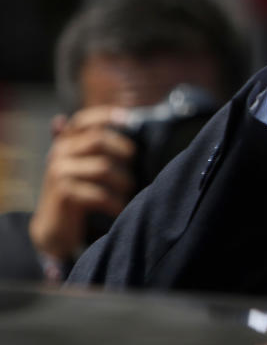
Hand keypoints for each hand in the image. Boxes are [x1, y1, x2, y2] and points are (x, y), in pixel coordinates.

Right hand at [29, 106, 135, 259]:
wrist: (54, 228)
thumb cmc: (79, 193)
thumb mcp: (85, 167)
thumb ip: (97, 146)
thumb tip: (124, 118)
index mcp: (66, 143)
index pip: (83, 120)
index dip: (105, 115)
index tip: (128, 118)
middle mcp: (59, 153)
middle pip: (98, 140)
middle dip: (123, 150)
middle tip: (135, 163)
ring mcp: (59, 173)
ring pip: (103, 167)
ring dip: (123, 180)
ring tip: (129, 190)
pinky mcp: (63, 194)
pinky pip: (99, 194)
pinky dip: (115, 202)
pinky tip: (120, 209)